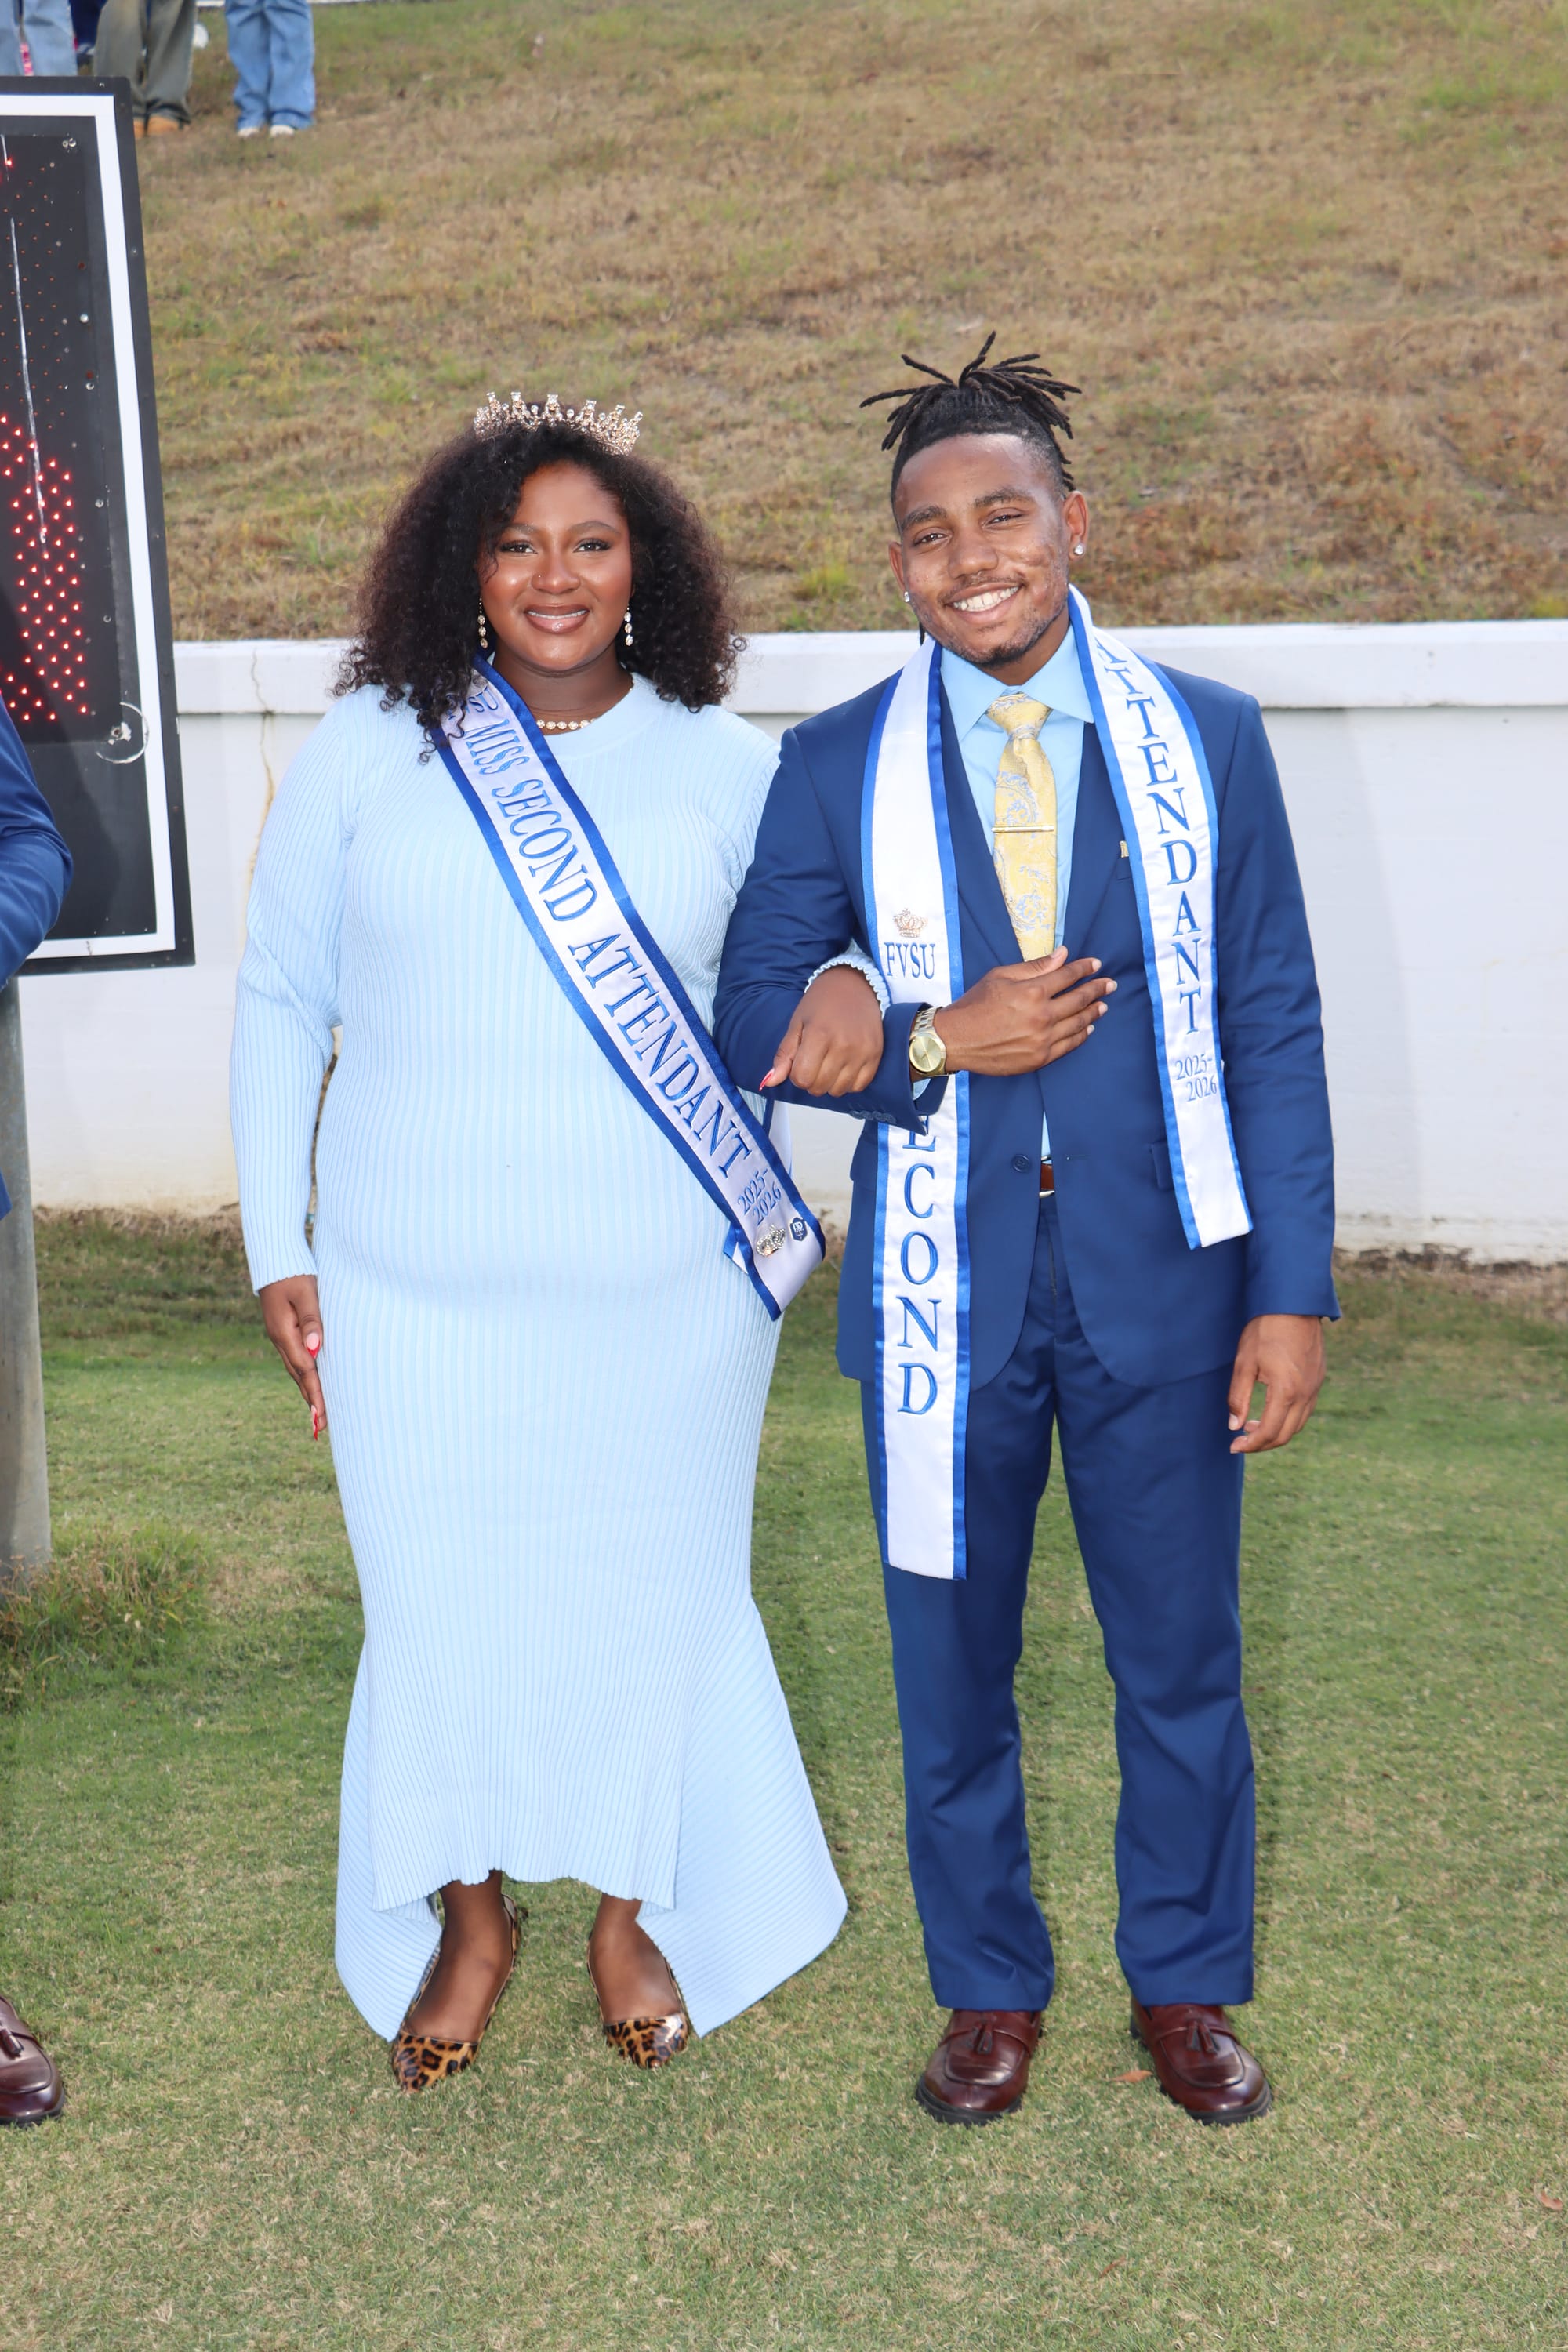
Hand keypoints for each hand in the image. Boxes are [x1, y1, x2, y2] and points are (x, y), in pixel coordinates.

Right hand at [259, 1274, 326, 1436]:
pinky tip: (310, 1381)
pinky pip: (295, 1358)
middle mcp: (280, 1339)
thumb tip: (316, 1348)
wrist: (274, 1258)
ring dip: (307, 1390)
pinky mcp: (283, 1330)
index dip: (315, 1394)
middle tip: (322, 1426)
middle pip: (298, 1375)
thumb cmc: (294, 1272)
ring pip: (296, 1369)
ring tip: (318, 1412)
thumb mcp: (305, 1292)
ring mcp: (280, 1335)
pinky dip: (304, 1374)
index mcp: (284, 1333)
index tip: (322, 1417)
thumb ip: (311, 1319)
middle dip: (311, 1400)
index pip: (305, 1370)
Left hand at [762, 964, 884, 1096]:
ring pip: (838, 1091)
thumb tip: (769, 1082)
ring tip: (830, 1061)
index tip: (801, 1060)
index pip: (802, 1078)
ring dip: (829, 1082)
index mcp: (819, 1035)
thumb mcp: (797, 1023)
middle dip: (811, 1079)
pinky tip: (844, 1065)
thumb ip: (784, 1055)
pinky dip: (848, 1082)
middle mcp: (843, 1046)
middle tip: (815, 1059)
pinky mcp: (875, 1056)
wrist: (854, 984)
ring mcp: (862, 1052)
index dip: (797, 1074)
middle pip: (819, 1087)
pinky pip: (858, 1086)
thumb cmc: (823, 1001)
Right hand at [933, 947, 1114, 1075]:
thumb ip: (1035, 967)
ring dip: (1094, 1012)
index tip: (1096, 965)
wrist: (955, 1040)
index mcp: (1032, 991)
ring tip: (1103, 1005)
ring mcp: (1043, 1039)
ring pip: (1079, 1023)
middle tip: (1110, 984)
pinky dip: (1082, 1035)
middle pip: (1079, 999)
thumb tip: (1063, 955)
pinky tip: (1088, 1028)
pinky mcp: (1039, 1058)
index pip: (1067, 975)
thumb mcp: (1000, 976)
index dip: (1084, 969)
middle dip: (1098, 989)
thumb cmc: (974, 1005)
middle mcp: (1042, 1015)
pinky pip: (1069, 1045)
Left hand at [1227, 1314, 1324, 1453]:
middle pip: (1285, 1435)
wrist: (1295, 1305)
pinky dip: (1288, 1419)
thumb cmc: (1266, 1330)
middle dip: (1262, 1444)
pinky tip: (1271, 1411)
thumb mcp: (1244, 1362)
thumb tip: (1234, 1426)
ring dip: (1275, 1432)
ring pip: (1297, 1425)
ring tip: (1252, 1426)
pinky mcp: (1318, 1379)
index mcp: (1286, 1392)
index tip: (1233, 1446)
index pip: (1268, 1432)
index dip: (1250, 1445)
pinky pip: (1305, 1411)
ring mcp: (1315, 1388)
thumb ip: (1238, 1397)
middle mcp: (1306, 1395)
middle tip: (1240, 1442)